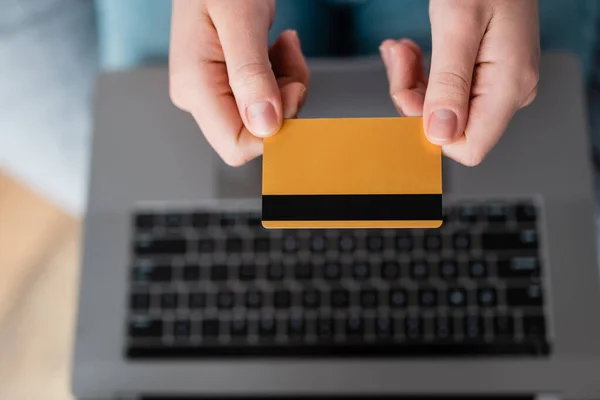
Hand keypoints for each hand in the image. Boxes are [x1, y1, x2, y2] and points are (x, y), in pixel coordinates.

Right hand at [169, 0, 308, 165]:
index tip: (292, 89)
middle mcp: (199, 96)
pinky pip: (264, 96)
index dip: (273, 130)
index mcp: (196, 87)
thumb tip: (266, 126)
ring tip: (284, 43)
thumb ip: (251, 73)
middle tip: (290, 57)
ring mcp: (211, 90)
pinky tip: (278, 45)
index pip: (237, 146)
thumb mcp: (240, 18)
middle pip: (255, 132)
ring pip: (265, 116)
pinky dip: (281, 74)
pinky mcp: (225, 83)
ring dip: (287, 83)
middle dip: (285, 101)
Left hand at [380, 0, 539, 165]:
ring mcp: (498, 84)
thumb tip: (440, 134)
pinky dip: (421, 73)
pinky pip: (444, 91)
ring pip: (440, 109)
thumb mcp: (458, 26)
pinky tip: (410, 51)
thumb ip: (449, 83)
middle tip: (399, 57)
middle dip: (413, 96)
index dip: (430, 131)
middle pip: (449, 127)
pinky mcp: (485, 75)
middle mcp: (510, 91)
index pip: (468, 146)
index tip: (408, 94)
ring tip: (402, 48)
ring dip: (412, 81)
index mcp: (510, 85)